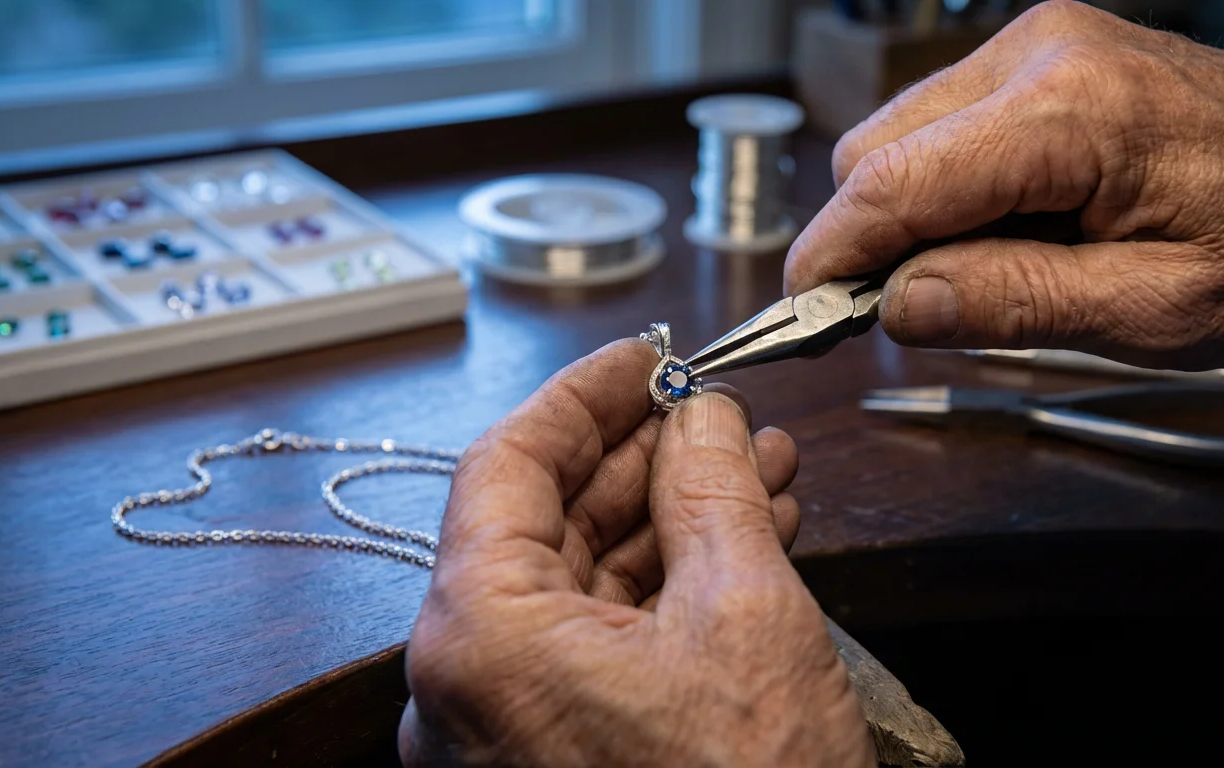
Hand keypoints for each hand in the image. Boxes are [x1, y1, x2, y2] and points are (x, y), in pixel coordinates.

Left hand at [400, 339, 872, 766]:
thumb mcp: (747, 615)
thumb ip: (715, 491)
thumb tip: (706, 418)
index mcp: (478, 638)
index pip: (508, 465)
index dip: (584, 397)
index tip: (645, 359)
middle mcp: (464, 689)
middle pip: (546, 524)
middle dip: (646, 459)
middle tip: (718, 412)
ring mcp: (505, 734)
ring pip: (583, 585)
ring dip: (672, 520)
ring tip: (760, 469)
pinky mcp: (552, 762)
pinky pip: (598, 648)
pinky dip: (667, 590)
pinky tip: (743, 544)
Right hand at [786, 0, 1223, 368]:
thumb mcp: (1152, 311)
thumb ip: (1013, 304)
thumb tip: (896, 305)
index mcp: (1072, 113)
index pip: (893, 182)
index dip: (830, 256)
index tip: (801, 316)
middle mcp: (1043, 54)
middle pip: (874, 151)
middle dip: (869, 241)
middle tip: (909, 314)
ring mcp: (1039, 46)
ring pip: (896, 137)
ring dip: (908, 218)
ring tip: (983, 275)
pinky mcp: (1042, 58)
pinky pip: (941, 126)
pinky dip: (943, 190)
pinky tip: (1003, 231)